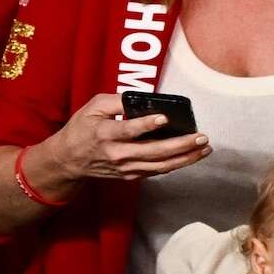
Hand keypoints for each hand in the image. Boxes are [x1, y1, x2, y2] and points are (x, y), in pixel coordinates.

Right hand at [42, 93, 209, 185]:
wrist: (68, 161)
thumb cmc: (82, 129)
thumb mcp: (92, 108)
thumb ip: (116, 101)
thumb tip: (143, 98)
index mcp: (104, 134)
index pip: (128, 130)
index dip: (146, 125)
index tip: (164, 118)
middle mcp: (117, 154)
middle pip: (153, 152)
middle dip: (180, 145)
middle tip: (201, 137)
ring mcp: (125, 168)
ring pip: (161, 165)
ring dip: (186, 158)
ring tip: (204, 148)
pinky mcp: (131, 175)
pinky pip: (158, 171)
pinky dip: (177, 164)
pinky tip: (192, 156)